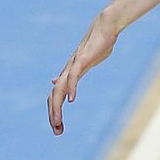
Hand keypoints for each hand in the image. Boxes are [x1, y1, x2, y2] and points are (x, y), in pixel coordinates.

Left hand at [49, 13, 118, 133]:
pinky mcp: (82, 60)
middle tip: (57, 132)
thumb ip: (72, 74)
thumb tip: (56, 81)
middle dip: (54, 115)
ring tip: (58, 122)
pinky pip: (73, 77)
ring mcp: (73, 66)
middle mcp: (67, 71)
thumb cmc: (98, 44)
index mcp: (69, 74)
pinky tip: (71, 101)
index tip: (59, 127)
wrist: (105, 27)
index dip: (55, 111)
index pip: (56, 96)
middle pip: (54, 96)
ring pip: (60, 90)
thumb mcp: (84, 63)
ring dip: (57, 107)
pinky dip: (70, 89)